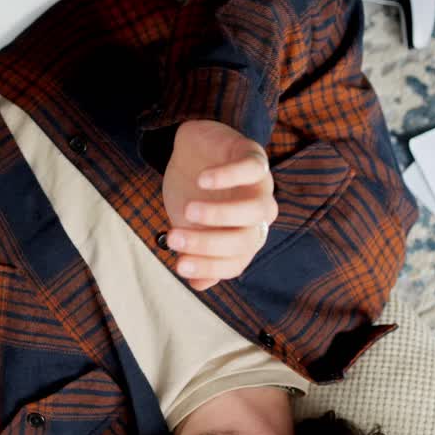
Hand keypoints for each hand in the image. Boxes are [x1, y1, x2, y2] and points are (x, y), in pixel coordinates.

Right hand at [162, 120, 276, 290]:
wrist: (193, 150)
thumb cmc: (192, 194)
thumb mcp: (188, 228)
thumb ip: (195, 254)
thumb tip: (198, 284)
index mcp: (244, 238)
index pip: (235, 263)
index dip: (209, 267)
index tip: (178, 265)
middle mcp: (257, 217)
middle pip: (246, 240)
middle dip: (209, 243)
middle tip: (173, 237)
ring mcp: (260, 186)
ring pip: (258, 209)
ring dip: (222, 214)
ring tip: (188, 210)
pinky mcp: (254, 156)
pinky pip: (252, 169)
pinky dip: (229, 176)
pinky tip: (202, 180)